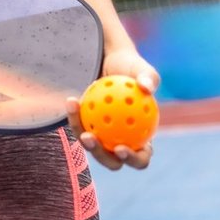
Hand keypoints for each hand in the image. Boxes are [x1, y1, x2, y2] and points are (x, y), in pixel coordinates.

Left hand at [66, 47, 159, 171]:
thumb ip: (148, 78)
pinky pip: (79, 125)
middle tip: (91, 138)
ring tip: (78, 123)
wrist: (110, 59)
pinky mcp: (85, 125)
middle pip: (112, 160)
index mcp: (142, 138)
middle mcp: (122, 141)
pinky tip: (71, 101)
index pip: (141, 158)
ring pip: (91, 145)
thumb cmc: (131, 67)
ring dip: (83, 137)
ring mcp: (102, 136)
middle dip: (101, 156)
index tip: (121, 148)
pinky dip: (74, 115)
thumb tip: (147, 87)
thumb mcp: (142, 69)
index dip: (133, 160)